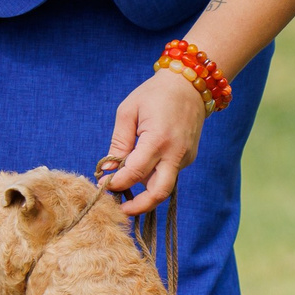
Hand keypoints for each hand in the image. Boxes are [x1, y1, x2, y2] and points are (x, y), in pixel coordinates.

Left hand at [104, 67, 207, 215]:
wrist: (191, 84)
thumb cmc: (155, 94)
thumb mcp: (129, 112)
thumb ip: (118, 143)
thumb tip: (107, 170)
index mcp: (158, 139)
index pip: (134, 173)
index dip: (117, 183)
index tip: (103, 184)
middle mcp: (175, 153)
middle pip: (158, 193)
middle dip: (139, 207)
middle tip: (120, 210)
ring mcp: (185, 157)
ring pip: (164, 186)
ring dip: (145, 193)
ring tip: (125, 189)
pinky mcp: (189, 157)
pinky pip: (168, 174)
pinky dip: (153, 178)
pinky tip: (140, 170)